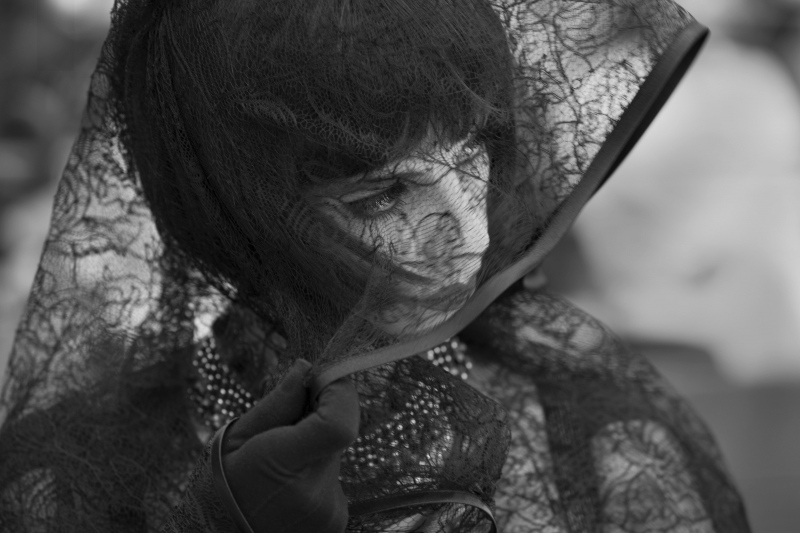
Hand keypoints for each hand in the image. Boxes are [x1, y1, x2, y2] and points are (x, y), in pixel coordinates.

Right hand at [221, 359, 359, 532]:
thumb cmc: (220, 485)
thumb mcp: (236, 437)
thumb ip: (278, 403)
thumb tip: (306, 368)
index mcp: (281, 465)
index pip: (338, 424)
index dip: (339, 394)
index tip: (320, 381)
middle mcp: (313, 494)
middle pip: (339, 434)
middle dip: (321, 417)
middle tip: (288, 425)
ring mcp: (328, 513)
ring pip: (336, 455)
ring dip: (316, 448)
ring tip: (281, 467)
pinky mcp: (336, 522)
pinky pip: (334, 479)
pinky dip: (317, 473)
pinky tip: (290, 486)